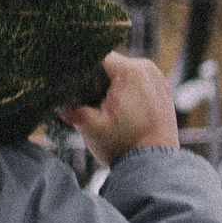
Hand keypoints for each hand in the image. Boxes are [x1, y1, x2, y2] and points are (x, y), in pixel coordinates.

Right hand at [61, 51, 180, 167]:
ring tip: (104, 110)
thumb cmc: (124, 145)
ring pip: (122, 73)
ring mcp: (157, 78)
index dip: (80, 72)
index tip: (72, 89)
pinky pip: (136, 82)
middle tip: (87, 104)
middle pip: (109, 65)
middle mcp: (147, 68)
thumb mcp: (91, 127)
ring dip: (109, 87)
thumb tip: (59, 104)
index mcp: (130, 70)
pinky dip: (124, 92)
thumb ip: (73, 109)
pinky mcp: (162, 90)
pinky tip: (119, 112)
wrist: (155, 164)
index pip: (96, 58)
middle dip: (95, 82)